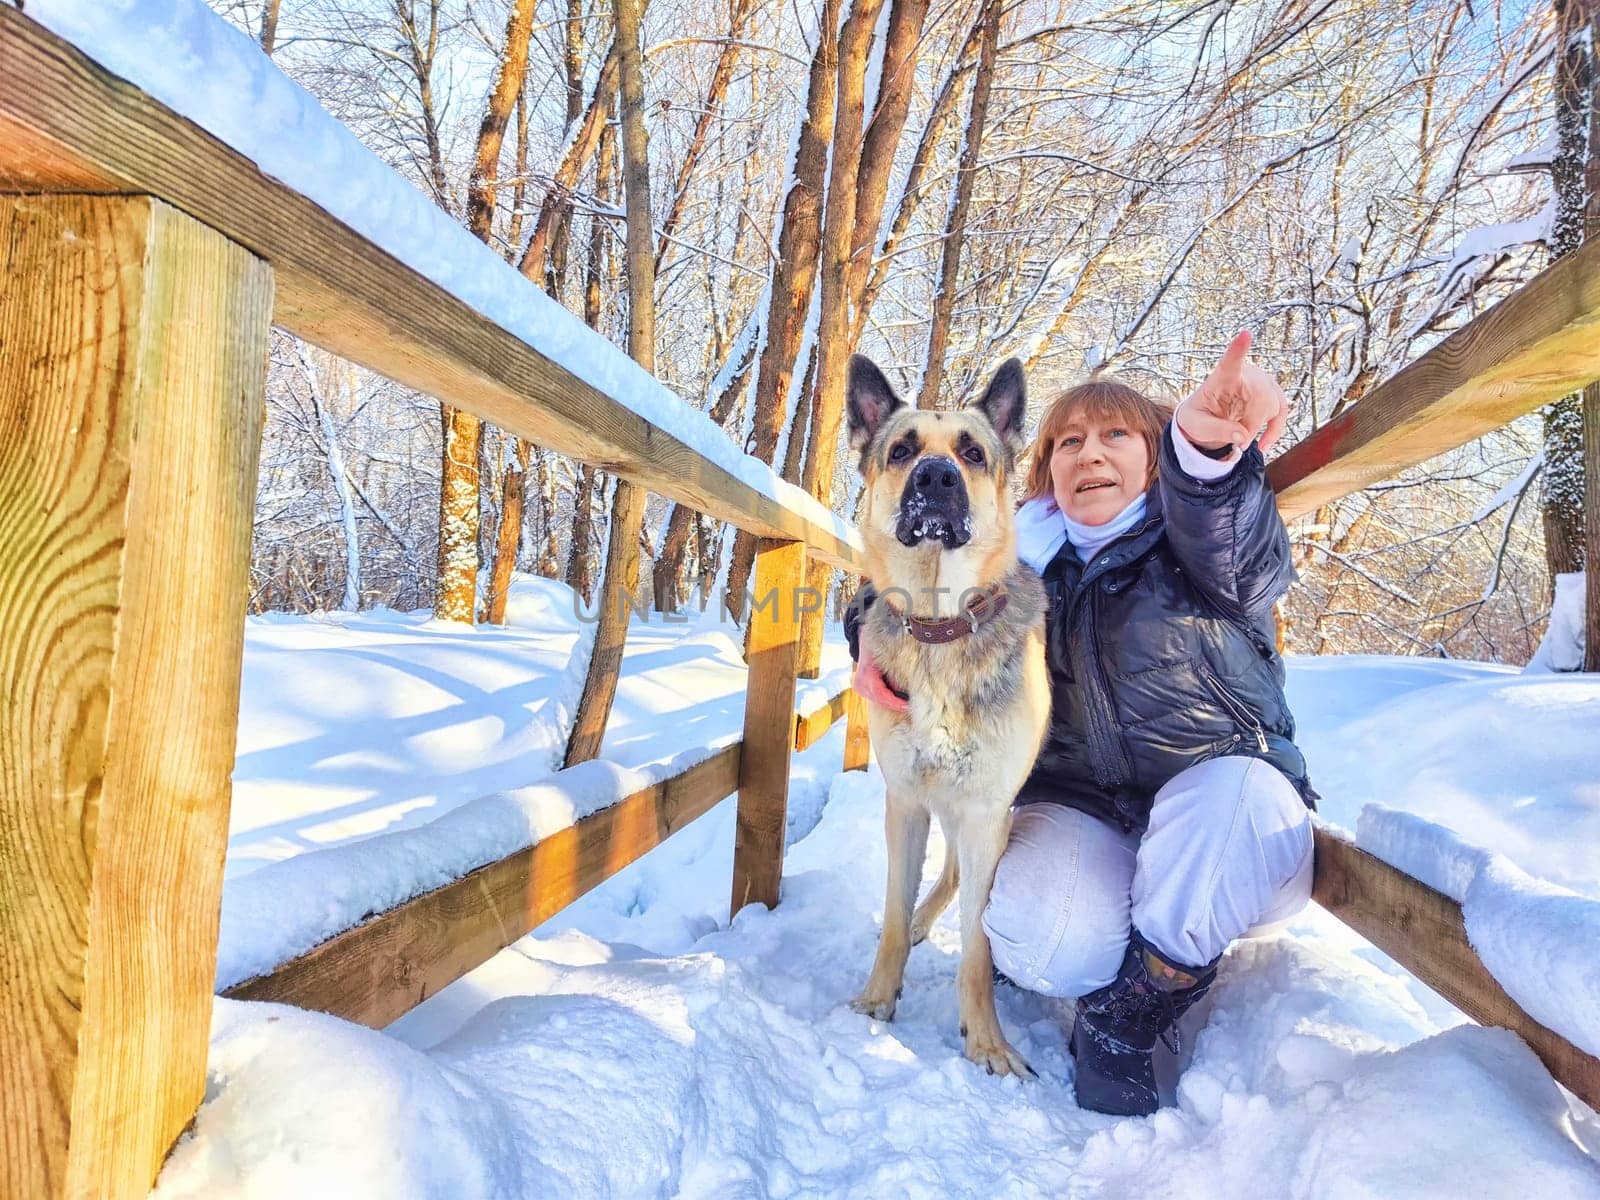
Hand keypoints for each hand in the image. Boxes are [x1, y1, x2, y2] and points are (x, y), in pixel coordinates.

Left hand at [1176, 330, 1288, 453]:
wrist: (1207, 417)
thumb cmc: (1198, 417)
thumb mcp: (1197, 427)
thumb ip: (1216, 431)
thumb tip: (1242, 437)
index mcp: (1221, 378)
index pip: (1230, 362)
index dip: (1238, 349)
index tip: (1245, 334)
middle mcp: (1245, 374)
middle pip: (1259, 396)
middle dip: (1251, 424)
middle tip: (1237, 443)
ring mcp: (1261, 382)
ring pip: (1272, 405)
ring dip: (1258, 428)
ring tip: (1239, 438)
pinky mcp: (1272, 395)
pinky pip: (1282, 411)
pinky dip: (1275, 431)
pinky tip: (1264, 445)